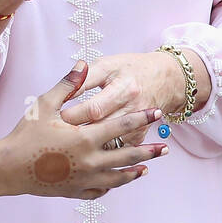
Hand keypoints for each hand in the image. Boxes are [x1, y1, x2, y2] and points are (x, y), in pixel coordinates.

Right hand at [0, 61, 166, 198]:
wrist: (8, 168)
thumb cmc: (26, 133)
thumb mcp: (45, 104)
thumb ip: (68, 84)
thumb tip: (82, 63)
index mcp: (85, 138)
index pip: (122, 124)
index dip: (142, 117)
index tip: (157, 112)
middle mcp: (90, 161)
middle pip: (128, 155)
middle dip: (149, 151)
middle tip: (164, 147)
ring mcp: (84, 179)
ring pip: (118, 177)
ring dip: (135, 171)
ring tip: (147, 168)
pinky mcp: (75, 192)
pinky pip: (100, 191)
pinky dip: (111, 185)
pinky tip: (116, 181)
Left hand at [59, 51, 187, 146]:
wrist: (165, 79)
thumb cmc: (129, 69)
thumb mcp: (107, 65)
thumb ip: (85, 78)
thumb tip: (64, 90)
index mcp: (123, 88)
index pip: (94, 108)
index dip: (74, 115)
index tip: (56, 118)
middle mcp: (133, 109)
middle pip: (101, 129)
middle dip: (77, 135)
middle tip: (57, 137)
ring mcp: (138, 126)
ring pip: (110, 145)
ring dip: (89, 149)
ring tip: (68, 149)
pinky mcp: (139, 137)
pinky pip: (118, 151)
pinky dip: (102, 155)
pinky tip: (85, 156)